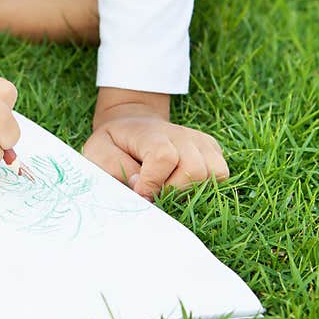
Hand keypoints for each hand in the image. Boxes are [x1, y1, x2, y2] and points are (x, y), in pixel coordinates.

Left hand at [83, 90, 228, 200]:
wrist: (132, 126)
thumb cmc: (113, 144)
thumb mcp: (97, 152)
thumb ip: (114, 168)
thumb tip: (140, 189)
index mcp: (150, 133)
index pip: (164, 157)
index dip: (153, 182)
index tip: (139, 193)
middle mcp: (181, 134)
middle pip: (194, 169)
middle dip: (172, 191)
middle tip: (154, 192)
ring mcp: (200, 141)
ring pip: (214, 173)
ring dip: (191, 190)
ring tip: (169, 188)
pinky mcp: (212, 150)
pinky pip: (222, 174)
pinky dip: (205, 185)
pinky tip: (182, 183)